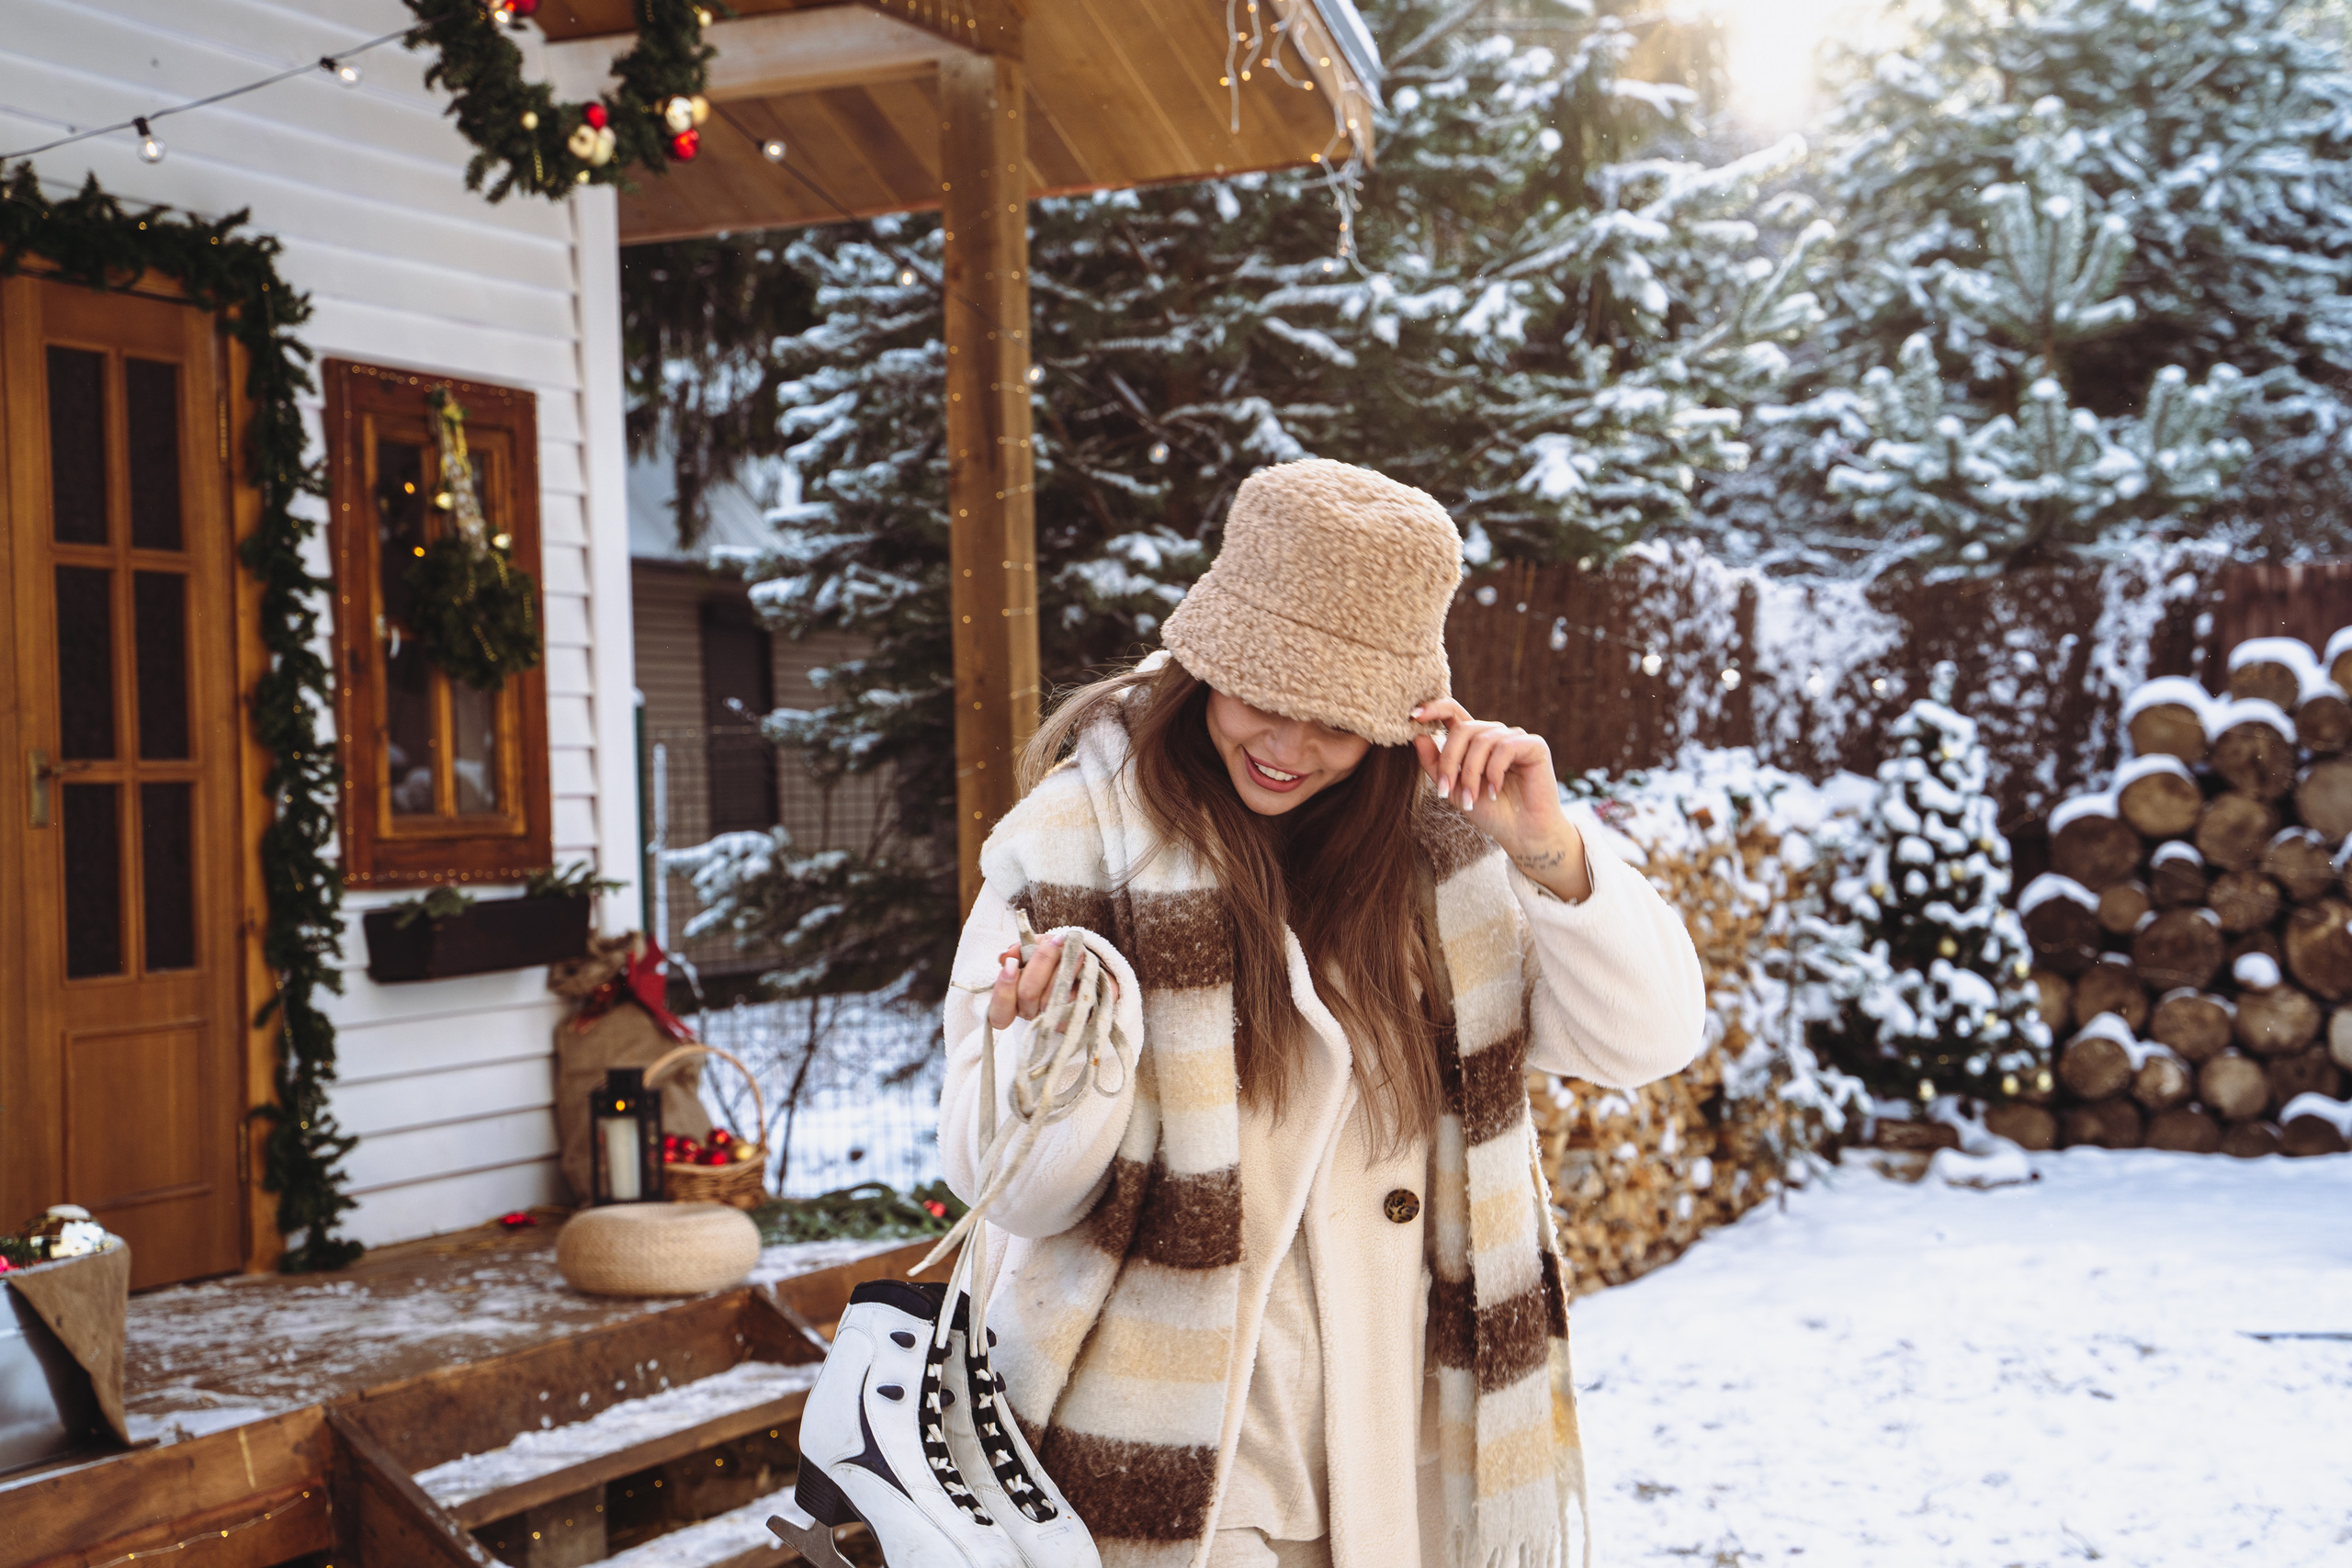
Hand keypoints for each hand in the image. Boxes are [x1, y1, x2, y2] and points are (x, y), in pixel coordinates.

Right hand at [986, 932, 1115, 1029]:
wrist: (1078, 967)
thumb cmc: (1049, 959)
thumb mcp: (1032, 950)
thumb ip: (1018, 951)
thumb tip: (1006, 956)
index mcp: (1012, 1002)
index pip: (999, 1012)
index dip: (1003, 989)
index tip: (1012, 962)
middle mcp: (1029, 1013)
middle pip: (1027, 995)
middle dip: (1040, 963)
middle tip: (1053, 942)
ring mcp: (1051, 1018)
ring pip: (1051, 998)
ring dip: (1062, 967)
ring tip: (1073, 947)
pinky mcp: (1073, 1017)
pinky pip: (1073, 1000)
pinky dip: (1076, 975)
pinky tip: (1080, 958)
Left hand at [1410, 698, 1591, 902]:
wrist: (1521, 833)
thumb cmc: (1489, 811)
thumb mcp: (1454, 789)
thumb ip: (1435, 764)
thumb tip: (1417, 737)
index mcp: (1474, 740)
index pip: (1453, 712)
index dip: (1434, 708)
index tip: (1414, 715)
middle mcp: (1494, 734)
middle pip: (1463, 729)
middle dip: (1450, 761)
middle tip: (1446, 791)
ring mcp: (1515, 737)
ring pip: (1482, 740)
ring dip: (1471, 773)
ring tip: (1473, 799)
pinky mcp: (1534, 745)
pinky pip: (1505, 747)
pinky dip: (1494, 772)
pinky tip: (1495, 791)